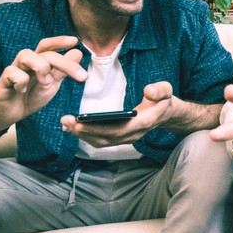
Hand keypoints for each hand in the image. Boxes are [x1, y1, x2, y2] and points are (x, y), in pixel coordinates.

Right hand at [0, 36, 86, 131]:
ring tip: (45, 82)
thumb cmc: (29, 97)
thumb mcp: (51, 85)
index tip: (75, 41)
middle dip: (64, 62)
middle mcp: (26, 62)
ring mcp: (14, 69)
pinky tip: (22, 91)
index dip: (59, 41)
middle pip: (44, 52)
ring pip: (26, 55)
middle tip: (81, 76)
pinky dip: (20, 81)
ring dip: (41, 67)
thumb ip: (62, 71)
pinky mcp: (3, 80)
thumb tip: (78, 53)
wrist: (9, 115)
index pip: (48, 46)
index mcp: (38, 62)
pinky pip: (12, 72)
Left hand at [60, 81, 176, 147]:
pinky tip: (74, 128)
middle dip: (84, 132)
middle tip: (67, 121)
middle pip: (105, 138)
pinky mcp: (119, 138)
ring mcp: (125, 138)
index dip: (98, 128)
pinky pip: (101, 140)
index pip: (118, 129)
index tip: (81, 122)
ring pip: (101, 142)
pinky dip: (86, 136)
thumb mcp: (165, 90)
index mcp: (142, 123)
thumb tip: (148, 90)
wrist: (166, 114)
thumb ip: (159, 90)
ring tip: (66, 124)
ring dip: (82, 135)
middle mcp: (132, 135)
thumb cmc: (163, 100)